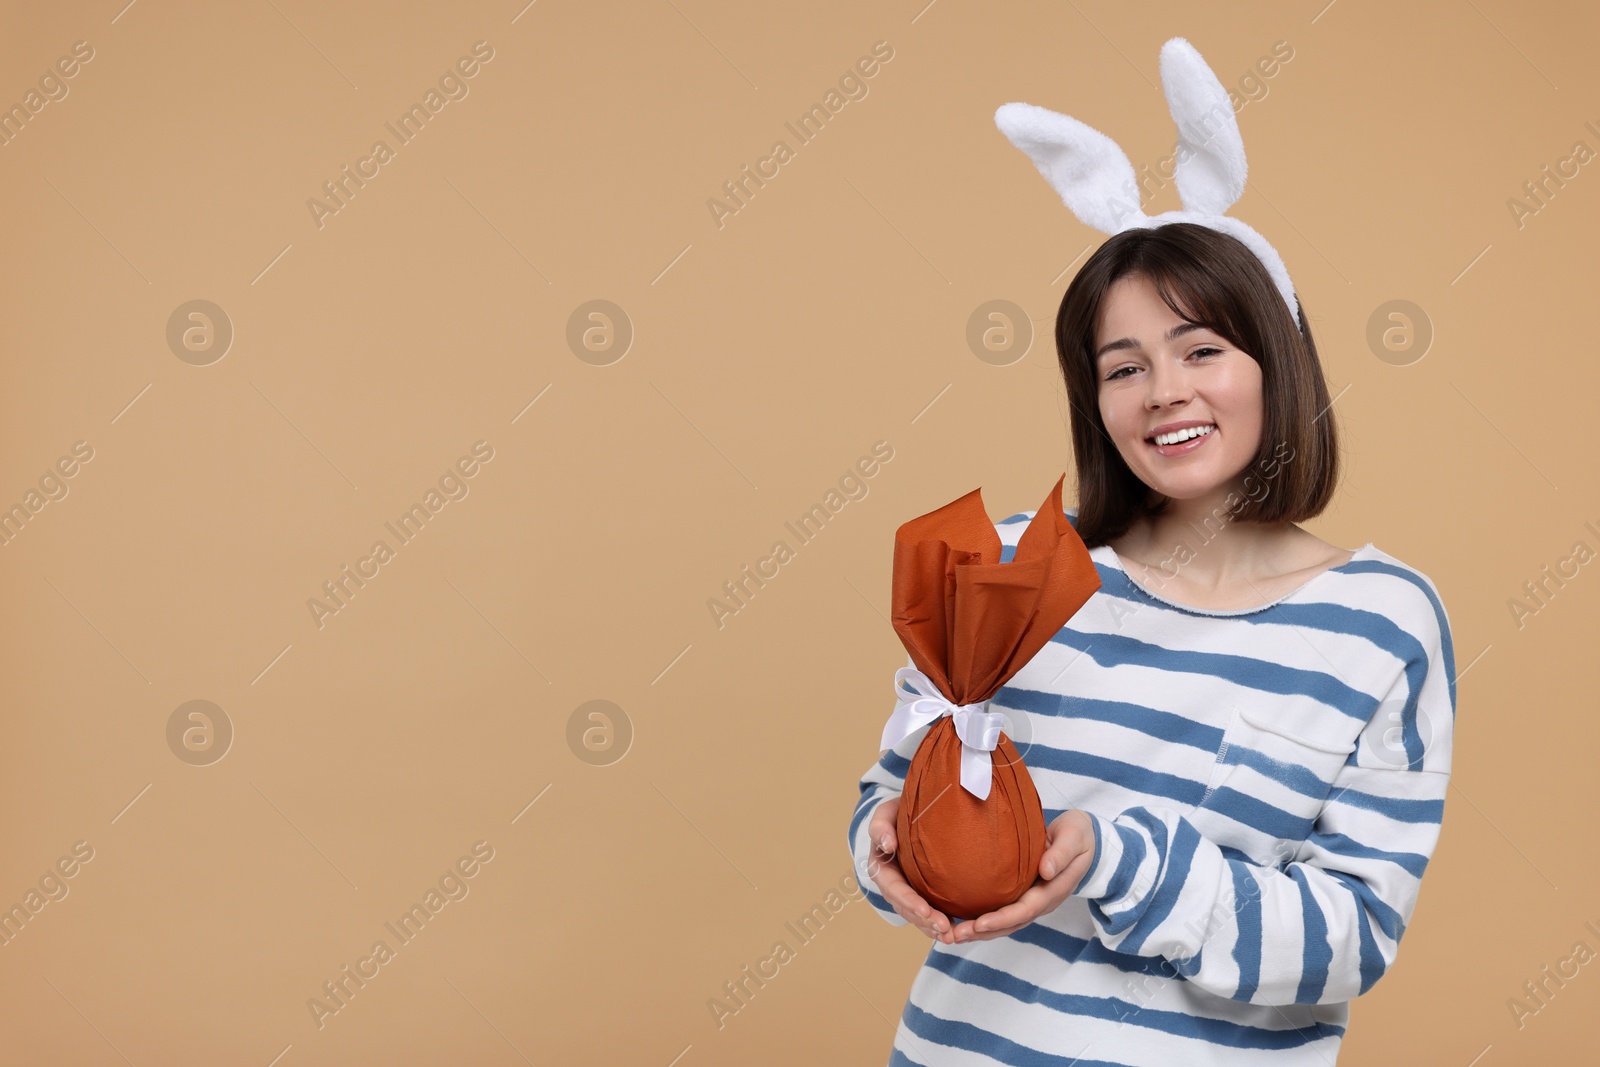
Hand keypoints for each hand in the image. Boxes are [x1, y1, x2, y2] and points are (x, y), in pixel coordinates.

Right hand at [866, 798, 958, 943]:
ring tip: (951, 935)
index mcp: (880, 867)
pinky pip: (926, 914)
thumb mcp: (885, 813)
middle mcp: (891, 884)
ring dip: (932, 928)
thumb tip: (888, 845)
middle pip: (906, 908)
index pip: (893, 888)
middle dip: (924, 920)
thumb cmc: (897, 812)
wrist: (910, 815)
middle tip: (945, 929)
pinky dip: (937, 925)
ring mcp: (906, 891)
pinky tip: (954, 932)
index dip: (909, 901)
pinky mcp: (920, 894)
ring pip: (916, 916)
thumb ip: (881, 826)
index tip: (926, 911)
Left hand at [947, 809, 1094, 942]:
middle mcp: (1043, 901)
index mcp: (1054, 890)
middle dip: (984, 931)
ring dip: (981, 931)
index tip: (978, 923)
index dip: (1002, 918)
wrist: (1085, 839)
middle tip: (956, 935)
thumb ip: (1061, 854)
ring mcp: (1034, 901)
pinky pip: (1005, 912)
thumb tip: (1045, 871)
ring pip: (1007, 923)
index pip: (1025, 909)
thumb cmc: (1078, 835)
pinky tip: (964, 921)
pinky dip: (985, 921)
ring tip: (954, 935)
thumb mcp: (1074, 838)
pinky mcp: (1025, 895)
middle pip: (1012, 923)